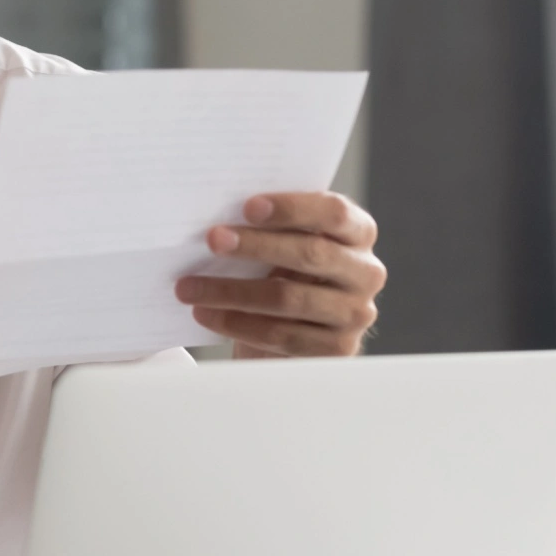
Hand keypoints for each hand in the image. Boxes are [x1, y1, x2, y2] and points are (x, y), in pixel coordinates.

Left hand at [174, 192, 384, 358]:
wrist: (296, 332)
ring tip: (190, 287)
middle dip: (255, 246)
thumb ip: (270, 226)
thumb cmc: (285, 273)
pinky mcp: (337, 348)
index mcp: (358, 232)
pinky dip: (237, 324)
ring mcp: (356, 313)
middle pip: (310, 253)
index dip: (292, 208)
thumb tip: (220, 213)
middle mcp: (366, 272)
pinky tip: (207, 314)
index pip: (334, 212)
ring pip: (288, 298)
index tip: (247, 207)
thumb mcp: (286, 243)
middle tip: (212, 240)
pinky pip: (282, 335)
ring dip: (231, 291)